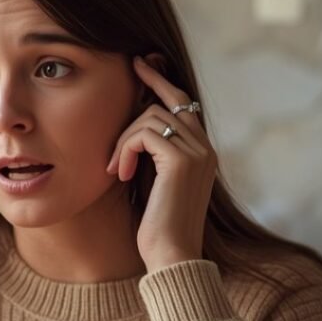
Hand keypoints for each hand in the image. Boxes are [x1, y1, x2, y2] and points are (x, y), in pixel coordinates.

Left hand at [106, 56, 216, 273]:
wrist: (171, 256)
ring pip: (152, 117)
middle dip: (145, 91)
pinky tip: (119, 173)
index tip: (141, 64)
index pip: (184, 104)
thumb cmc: (157, 228)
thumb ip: (153, 155)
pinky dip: (125, 150)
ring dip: (124, 140)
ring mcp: (197, 152)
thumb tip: (133, 130)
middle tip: (127, 85)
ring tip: (115, 169)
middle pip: (171, 100)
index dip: (162, 81)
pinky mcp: (181, 161)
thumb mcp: (154, 183)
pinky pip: (144, 134)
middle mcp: (205, 148)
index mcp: (202, 152)